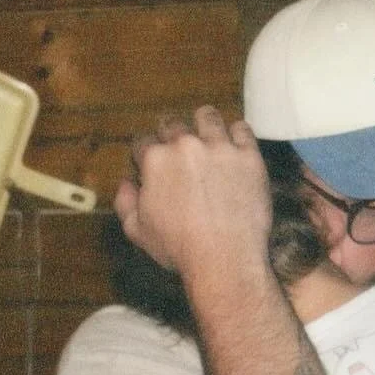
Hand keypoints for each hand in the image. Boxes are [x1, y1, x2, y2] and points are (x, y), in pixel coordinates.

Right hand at [113, 107, 270, 280]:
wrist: (225, 258)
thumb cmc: (179, 248)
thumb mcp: (138, 231)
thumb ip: (125, 203)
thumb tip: (127, 183)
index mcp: (155, 160)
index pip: (143, 142)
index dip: (146, 153)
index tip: (153, 163)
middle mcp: (185, 145)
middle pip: (173, 124)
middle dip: (172, 134)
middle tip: (180, 152)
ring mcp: (219, 147)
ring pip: (208, 117)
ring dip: (204, 124)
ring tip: (208, 138)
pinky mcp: (248, 155)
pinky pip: (242, 129)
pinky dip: (237, 135)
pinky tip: (235, 147)